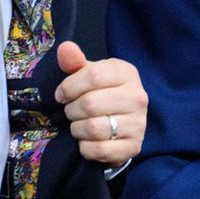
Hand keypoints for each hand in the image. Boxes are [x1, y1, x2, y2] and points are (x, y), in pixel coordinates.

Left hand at [54, 41, 145, 166]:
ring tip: (79, 125)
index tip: (61, 95)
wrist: (123, 123)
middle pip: (90, 104)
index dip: (69, 87)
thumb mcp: (90, 74)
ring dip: (77, 129)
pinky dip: (86, 148)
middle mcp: (137, 97)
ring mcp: (138, 123)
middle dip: (71, 110)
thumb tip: (65, 48)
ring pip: (93, 129)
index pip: (93, 76)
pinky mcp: (134, 146)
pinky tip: (88, 141)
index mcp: (127, 73)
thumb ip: (75, 62)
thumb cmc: (102, 93)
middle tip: (71, 112)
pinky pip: (100, 150)